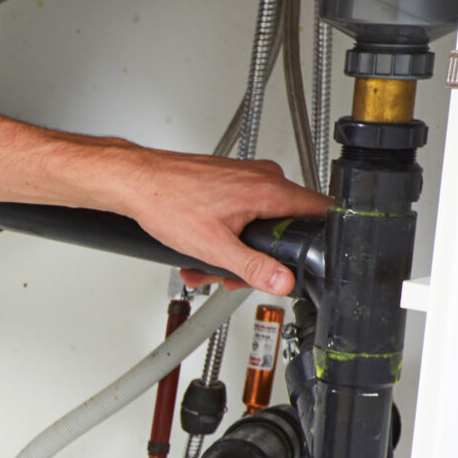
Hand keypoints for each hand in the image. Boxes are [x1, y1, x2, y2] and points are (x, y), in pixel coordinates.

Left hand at [109, 146, 330, 296]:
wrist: (136, 183)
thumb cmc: (167, 202)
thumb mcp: (215, 247)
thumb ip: (254, 267)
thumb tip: (283, 280)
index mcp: (269, 189)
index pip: (321, 211)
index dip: (320, 239)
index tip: (310, 259)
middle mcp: (263, 177)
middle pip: (286, 226)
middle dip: (260, 258)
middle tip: (233, 275)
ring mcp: (247, 177)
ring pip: (260, 223)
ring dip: (236, 251)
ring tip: (206, 266)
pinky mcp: (231, 181)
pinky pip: (243, 213)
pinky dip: (226, 236)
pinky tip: (203, 250)